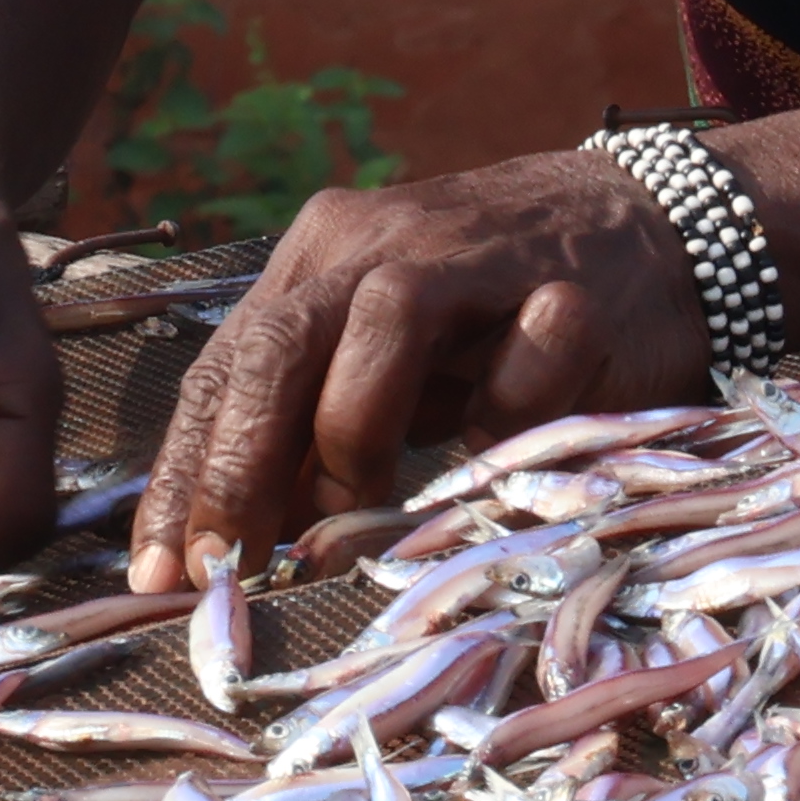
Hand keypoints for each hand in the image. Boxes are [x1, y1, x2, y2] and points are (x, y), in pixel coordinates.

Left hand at [128, 149, 709, 587]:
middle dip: (239, 465)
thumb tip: (228, 545)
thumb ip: (309, 432)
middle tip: (226, 566)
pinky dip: (505, 417)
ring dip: (358, 433)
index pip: (224, 367)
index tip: (156, 573)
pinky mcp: (570, 289)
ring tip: (360, 500)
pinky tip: (502, 448)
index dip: (183, 474)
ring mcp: (477, 257)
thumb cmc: (487, 319)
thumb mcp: (381, 365)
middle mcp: (380, 243)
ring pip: (383, 323)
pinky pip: (523, 360)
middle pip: (281, 341)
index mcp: (320, 258)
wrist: (643, 226)